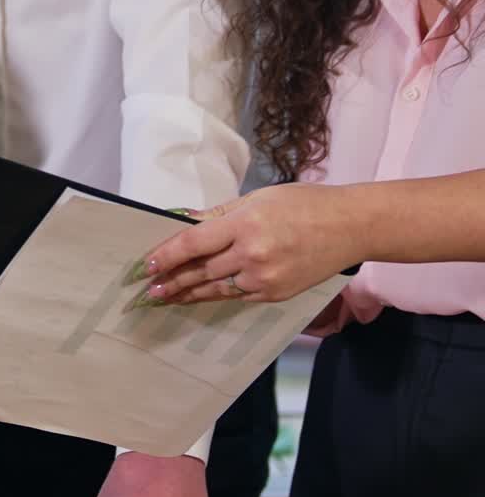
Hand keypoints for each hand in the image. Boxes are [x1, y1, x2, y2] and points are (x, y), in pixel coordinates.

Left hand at [140, 183, 363, 303]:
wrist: (350, 227)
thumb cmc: (302, 204)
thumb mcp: (256, 198)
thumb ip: (217, 214)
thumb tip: (183, 221)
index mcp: (245, 225)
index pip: (193, 244)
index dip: (167, 256)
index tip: (146, 265)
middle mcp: (253, 255)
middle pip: (201, 271)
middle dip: (171, 281)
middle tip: (146, 289)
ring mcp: (266, 279)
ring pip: (216, 289)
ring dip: (187, 294)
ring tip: (164, 298)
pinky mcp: (277, 294)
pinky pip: (238, 296)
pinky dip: (215, 296)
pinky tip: (198, 297)